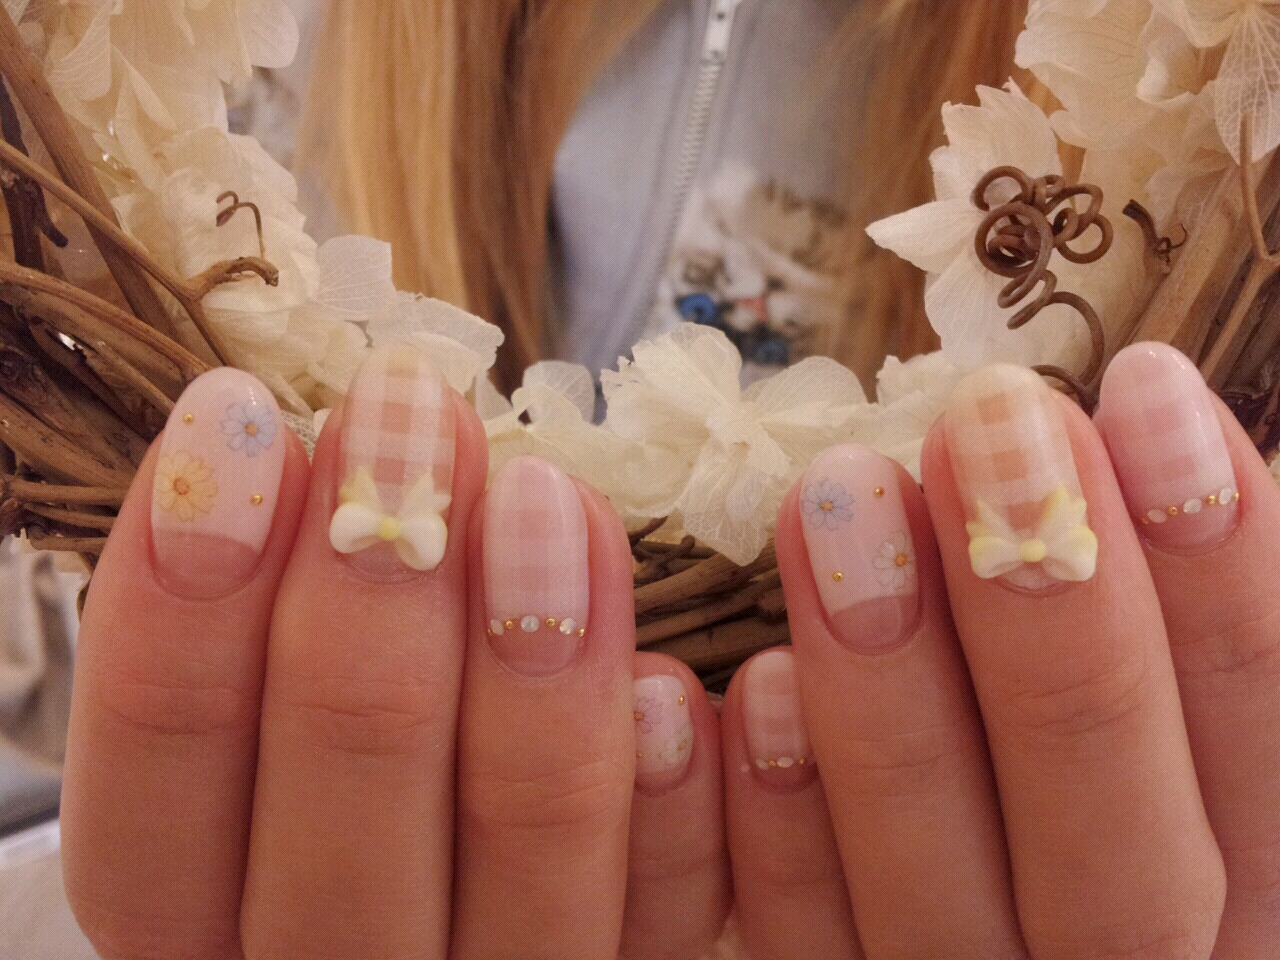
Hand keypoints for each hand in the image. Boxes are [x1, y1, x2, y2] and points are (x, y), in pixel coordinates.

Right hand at [58, 344, 736, 959]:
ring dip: (540, 666)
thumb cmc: (327, 798)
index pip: (153, 797)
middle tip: (415, 414)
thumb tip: (342, 459)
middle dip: (376, 594)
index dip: (181, 610)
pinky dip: (673, 810)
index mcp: (195, 926)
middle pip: (343, 815)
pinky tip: (673, 694)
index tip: (236, 420)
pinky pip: (663, 922)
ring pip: (526, 850)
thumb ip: (275, 644)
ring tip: (549, 493)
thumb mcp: (258, 743)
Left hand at [734, 342, 1278, 958]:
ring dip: (891, 707)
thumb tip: (1161, 432)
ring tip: (836, 498)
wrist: (1005, 920)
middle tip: (986, 426)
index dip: (1223, 585)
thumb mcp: (1177, 714)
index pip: (1262, 762)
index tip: (1145, 390)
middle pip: (1119, 864)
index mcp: (1241, 898)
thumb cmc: (1110, 776)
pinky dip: (779, 836)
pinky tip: (748, 688)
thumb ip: (1172, 632)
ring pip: (943, 907)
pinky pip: (804, 954)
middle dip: (1059, 633)